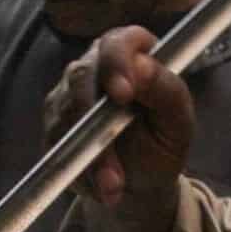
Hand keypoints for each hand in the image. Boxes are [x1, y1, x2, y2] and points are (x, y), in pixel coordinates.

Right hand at [45, 27, 195, 212]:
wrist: (139, 182)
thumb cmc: (162, 142)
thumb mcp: (177, 120)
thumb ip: (166, 89)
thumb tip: (142, 65)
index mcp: (131, 53)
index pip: (117, 43)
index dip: (117, 64)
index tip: (124, 94)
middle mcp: (93, 66)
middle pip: (81, 78)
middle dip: (97, 122)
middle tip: (114, 158)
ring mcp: (67, 94)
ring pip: (67, 116)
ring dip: (91, 156)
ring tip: (115, 187)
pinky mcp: (53, 124)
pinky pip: (57, 143)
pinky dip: (80, 170)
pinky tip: (101, 187)